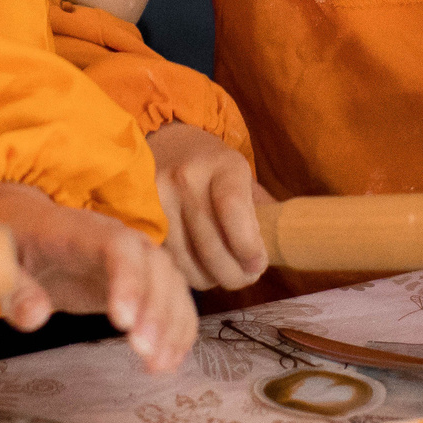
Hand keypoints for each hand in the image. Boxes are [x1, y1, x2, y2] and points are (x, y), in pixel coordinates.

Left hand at [0, 182, 195, 372]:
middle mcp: (118, 240)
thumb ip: (13, 288)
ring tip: (159, 365)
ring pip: (170, 282)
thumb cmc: (14, 244)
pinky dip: (177, 328)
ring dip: (172, 324)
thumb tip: (35, 316)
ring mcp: (135, 260)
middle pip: (153, 265)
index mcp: (80, 231)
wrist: (27, 224)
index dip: (128, 280)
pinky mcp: (142, 282)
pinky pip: (171, 299)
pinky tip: (168, 360)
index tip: (123, 322)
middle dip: (155, 309)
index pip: (116, 246)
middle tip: (144, 352)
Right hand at [147, 122, 270, 291]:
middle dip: (235, 273)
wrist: (166, 143)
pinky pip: (169, 262)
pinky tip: (200, 267)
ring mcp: (158, 198)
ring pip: (189, 261)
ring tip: (224, 273)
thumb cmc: (214, 168)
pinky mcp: (141, 219)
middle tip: (247, 277)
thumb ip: (262, 211)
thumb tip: (282, 248)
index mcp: (222, 164)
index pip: (232, 209)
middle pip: (211, 244)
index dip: (247, 245)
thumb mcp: (242, 177)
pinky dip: (189, 274)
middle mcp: (186, 178)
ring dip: (212, 279)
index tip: (258, 264)